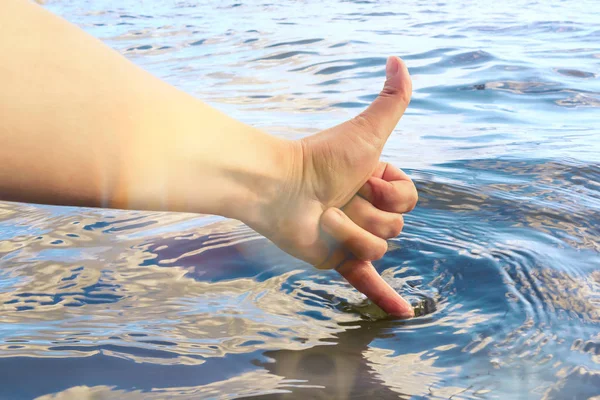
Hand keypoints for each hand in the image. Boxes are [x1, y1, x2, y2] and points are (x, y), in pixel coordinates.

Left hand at [249, 56, 416, 317]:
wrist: (280, 188)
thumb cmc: (321, 158)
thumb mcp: (367, 130)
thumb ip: (392, 99)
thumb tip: (400, 59)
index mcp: (376, 184)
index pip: (410, 200)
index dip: (392, 191)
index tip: (365, 177)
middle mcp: (367, 210)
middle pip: (396, 226)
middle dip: (368, 211)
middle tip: (336, 197)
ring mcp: (353, 237)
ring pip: (379, 247)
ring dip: (351, 231)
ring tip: (322, 217)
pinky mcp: (338, 260)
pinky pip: (368, 282)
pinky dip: (386, 298)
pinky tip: (404, 314)